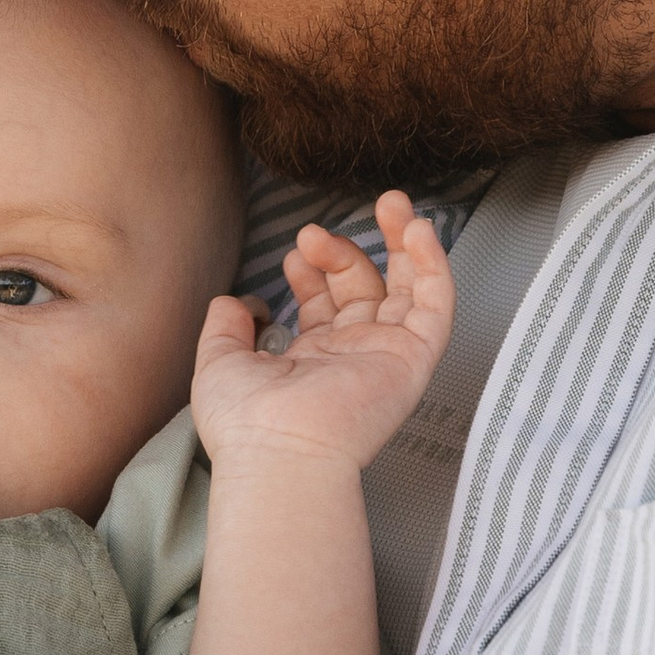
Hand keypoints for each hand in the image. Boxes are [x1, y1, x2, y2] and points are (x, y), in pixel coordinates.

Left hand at [190, 190, 454, 474]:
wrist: (276, 450)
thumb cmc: (245, 424)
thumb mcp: (218, 362)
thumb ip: (225, 326)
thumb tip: (236, 301)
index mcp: (310, 362)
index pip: (324, 305)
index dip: (313, 271)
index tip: (295, 253)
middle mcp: (351, 358)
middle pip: (364, 291)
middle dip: (347, 251)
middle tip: (319, 229)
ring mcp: (385, 357)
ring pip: (408, 290)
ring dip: (403, 244)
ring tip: (390, 204)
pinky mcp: (412, 359)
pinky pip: (436, 306)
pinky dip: (434, 265)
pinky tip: (418, 230)